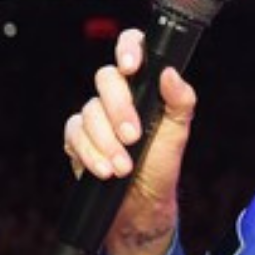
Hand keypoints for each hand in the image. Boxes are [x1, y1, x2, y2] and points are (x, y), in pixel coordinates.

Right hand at [61, 29, 197, 254]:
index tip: (132, 67)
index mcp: (143, 88)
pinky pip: (73, 134)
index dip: (128, 49)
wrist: (140, 205)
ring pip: (88, 110)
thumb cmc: (161, 166)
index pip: (132, 50)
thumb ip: (180, 101)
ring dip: (106, 141)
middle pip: (105, 80)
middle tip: (134, 137)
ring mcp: (95, 117)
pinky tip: (104, 170)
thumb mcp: (178, 133)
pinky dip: (89, 154)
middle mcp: (117, 97)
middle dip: (118, 109)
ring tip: (123, 167)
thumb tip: (170, 73)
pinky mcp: (77, 139)